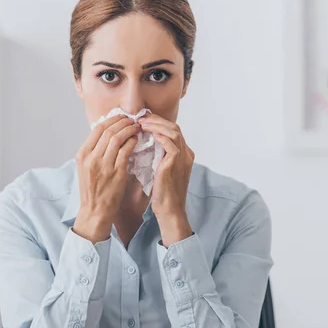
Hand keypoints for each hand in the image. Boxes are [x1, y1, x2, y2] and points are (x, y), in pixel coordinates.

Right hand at [73, 114, 139, 243]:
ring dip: (129, 130)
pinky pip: (126, 151)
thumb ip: (94, 151)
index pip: (97, 129)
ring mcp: (104, 165)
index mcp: (82, 155)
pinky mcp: (117, 173)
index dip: (111, 120)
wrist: (95, 211)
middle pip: (108, 131)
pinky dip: (132, 142)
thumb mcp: (85, 168)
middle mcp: (91, 158)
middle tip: (132, 119)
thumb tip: (106, 133)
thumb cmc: (92, 190)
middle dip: (122, 122)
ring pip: (118, 138)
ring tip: (136, 127)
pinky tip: (137, 140)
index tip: (120, 117)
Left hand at [138, 114, 193, 246]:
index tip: (143, 120)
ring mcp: (183, 158)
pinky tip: (149, 134)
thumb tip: (144, 142)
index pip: (172, 130)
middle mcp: (186, 153)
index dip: (158, 122)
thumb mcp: (161, 169)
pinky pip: (171, 144)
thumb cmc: (163, 192)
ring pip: (173, 132)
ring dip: (156, 125)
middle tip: (140, 118)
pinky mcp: (176, 164)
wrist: (169, 210)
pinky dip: (160, 136)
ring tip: (142, 124)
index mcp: (184, 154)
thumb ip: (158, 155)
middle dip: (156, 120)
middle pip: (174, 127)